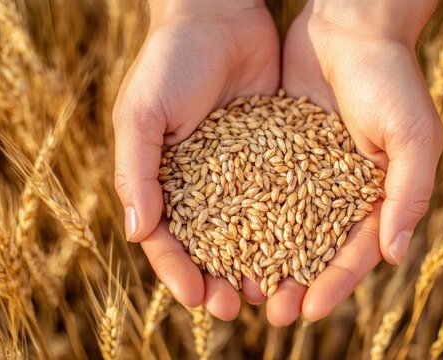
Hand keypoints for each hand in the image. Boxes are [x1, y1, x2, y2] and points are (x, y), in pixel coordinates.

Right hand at [113, 0, 278, 319]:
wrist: (218, 17)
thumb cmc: (169, 62)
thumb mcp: (142, 114)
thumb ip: (136, 172)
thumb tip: (137, 232)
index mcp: (165, 179)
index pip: (169, 238)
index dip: (180, 271)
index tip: (199, 298)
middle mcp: (204, 182)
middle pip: (213, 243)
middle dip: (224, 277)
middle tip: (242, 308)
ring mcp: (241, 171)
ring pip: (252, 228)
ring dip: (261, 262)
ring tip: (275, 291)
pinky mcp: (275, 153)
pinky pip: (284, 195)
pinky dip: (292, 224)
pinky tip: (306, 248)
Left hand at [271, 0, 442, 324]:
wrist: (350, 26)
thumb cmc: (390, 77)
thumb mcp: (413, 135)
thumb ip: (409, 194)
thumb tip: (395, 254)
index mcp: (376, 194)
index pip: (354, 251)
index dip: (333, 284)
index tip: (308, 311)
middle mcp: (338, 190)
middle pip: (314, 248)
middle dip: (294, 282)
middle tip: (269, 312)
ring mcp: (305, 172)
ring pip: (282, 226)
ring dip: (263, 259)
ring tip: (239, 287)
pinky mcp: (277, 149)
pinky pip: (259, 188)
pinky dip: (243, 215)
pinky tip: (223, 238)